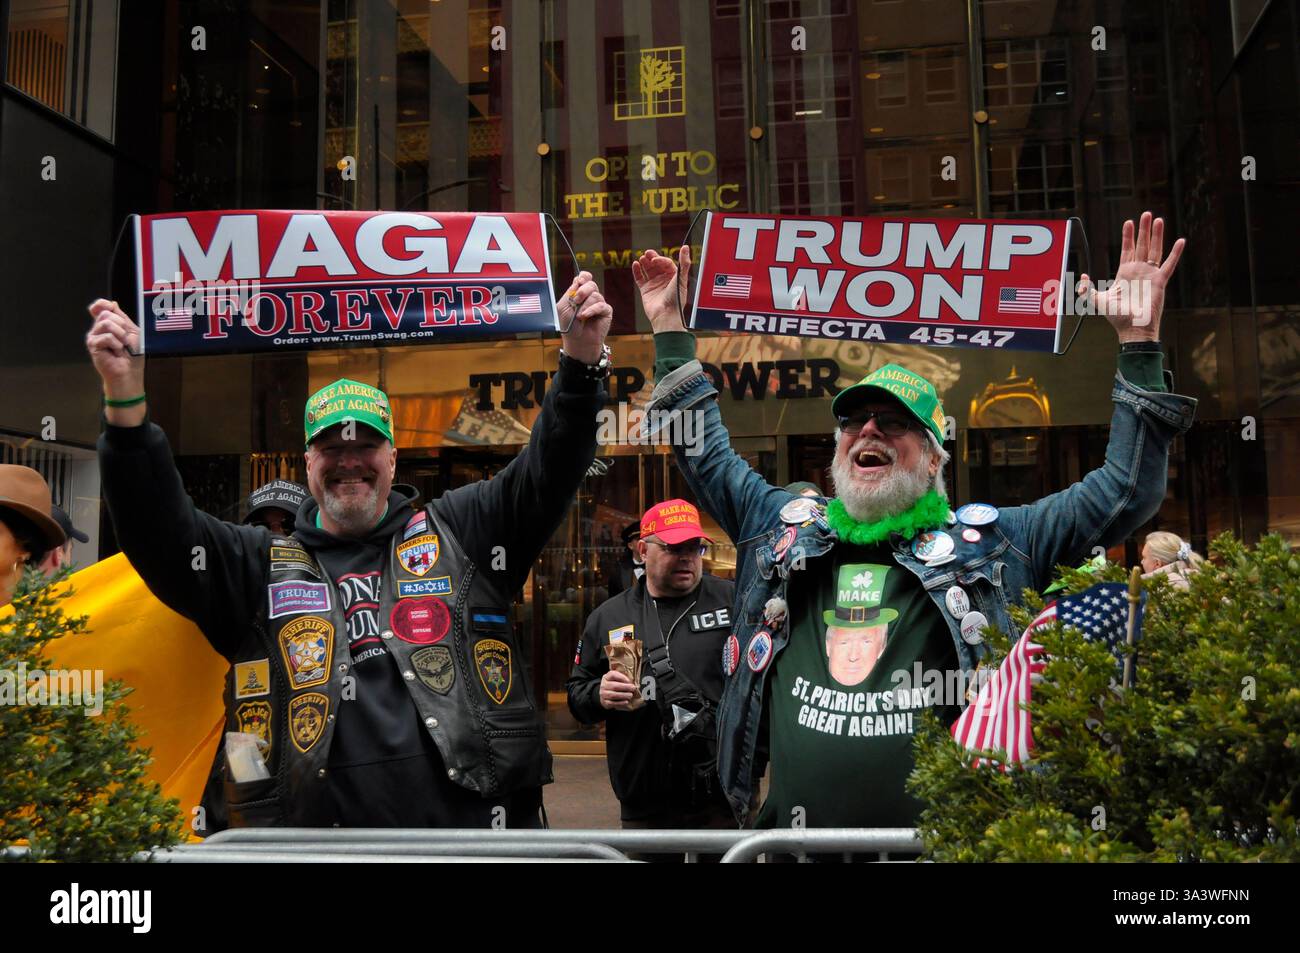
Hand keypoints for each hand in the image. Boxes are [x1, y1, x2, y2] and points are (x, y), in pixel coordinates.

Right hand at [86, 299, 146, 424]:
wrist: (130, 373)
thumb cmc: (132, 355)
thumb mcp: (132, 332)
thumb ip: (122, 318)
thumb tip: (112, 303)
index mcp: (107, 324)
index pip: (99, 307)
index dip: (103, 304)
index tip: (112, 307)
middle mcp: (98, 329)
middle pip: (107, 313)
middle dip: (122, 325)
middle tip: (125, 340)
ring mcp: (94, 337)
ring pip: (106, 323)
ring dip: (121, 335)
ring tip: (121, 346)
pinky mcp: (93, 345)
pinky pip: (107, 336)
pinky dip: (117, 344)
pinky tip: (116, 352)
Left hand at [557, 271, 612, 364]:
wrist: (577, 341)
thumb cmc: (569, 326)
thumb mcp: (562, 308)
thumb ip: (569, 293)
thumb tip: (578, 281)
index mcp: (579, 292)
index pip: (584, 277)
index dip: (583, 277)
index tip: (579, 282)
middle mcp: (590, 296)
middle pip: (591, 284)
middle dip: (583, 290)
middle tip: (576, 301)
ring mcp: (598, 303)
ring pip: (595, 295)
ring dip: (585, 305)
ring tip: (579, 316)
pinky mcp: (606, 312)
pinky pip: (601, 305)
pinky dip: (592, 310)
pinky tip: (585, 316)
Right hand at [599, 669, 637, 709]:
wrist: (606, 695)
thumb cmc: (614, 685)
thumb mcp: (617, 679)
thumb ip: (623, 678)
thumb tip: (634, 681)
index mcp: (606, 677)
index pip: (613, 675)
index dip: (622, 677)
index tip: (629, 681)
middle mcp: (603, 685)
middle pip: (614, 686)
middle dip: (625, 687)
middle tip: (633, 688)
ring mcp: (603, 694)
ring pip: (613, 695)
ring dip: (623, 695)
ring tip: (631, 695)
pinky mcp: (605, 702)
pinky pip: (612, 703)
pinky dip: (620, 703)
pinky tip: (626, 702)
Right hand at [632, 246, 690, 332]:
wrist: (666, 314)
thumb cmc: (676, 298)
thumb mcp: (681, 278)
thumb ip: (684, 263)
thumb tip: (685, 247)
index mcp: (674, 276)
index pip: (666, 263)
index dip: (661, 259)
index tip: (655, 260)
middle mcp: (664, 280)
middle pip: (656, 265)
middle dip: (652, 258)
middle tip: (647, 253)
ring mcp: (654, 284)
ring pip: (648, 270)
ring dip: (644, 263)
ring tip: (642, 258)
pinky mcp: (645, 290)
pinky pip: (639, 278)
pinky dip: (636, 271)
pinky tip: (635, 264)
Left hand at [1077, 211, 1184, 343]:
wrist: (1132, 329)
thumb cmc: (1117, 317)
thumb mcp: (1096, 301)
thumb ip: (1086, 289)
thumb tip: (1081, 277)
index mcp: (1124, 274)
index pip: (1127, 250)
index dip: (1128, 236)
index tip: (1129, 222)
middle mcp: (1138, 272)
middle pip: (1142, 245)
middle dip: (1143, 229)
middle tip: (1146, 214)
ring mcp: (1150, 275)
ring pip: (1155, 250)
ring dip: (1157, 235)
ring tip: (1158, 219)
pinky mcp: (1160, 282)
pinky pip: (1169, 264)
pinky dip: (1175, 253)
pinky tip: (1180, 241)